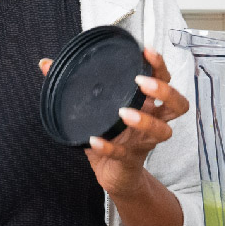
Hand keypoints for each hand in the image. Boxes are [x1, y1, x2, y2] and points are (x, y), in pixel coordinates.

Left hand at [39, 46, 188, 199]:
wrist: (113, 174)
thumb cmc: (108, 134)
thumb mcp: (92, 106)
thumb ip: (72, 84)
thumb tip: (46, 63)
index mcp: (148, 103)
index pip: (165, 79)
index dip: (160, 65)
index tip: (146, 51)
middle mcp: (154, 120)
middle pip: (178, 105)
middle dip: (164, 91)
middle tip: (141, 83)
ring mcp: (144, 141)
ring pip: (163, 131)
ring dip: (145, 120)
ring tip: (123, 113)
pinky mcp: (131, 159)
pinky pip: (123, 154)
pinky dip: (109, 147)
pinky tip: (95, 140)